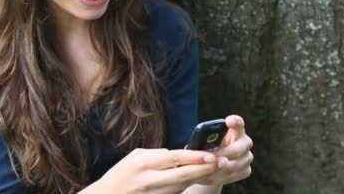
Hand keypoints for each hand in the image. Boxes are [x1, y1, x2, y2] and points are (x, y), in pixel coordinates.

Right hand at [88, 148, 220, 192]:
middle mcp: (150, 180)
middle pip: (183, 175)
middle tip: (222, 163)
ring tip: (216, 170)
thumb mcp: (135, 157)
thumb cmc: (120, 175)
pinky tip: (197, 180)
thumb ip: (157, 155)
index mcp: (144, 164)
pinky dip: (187, 187)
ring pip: (183, 187)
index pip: (174, 158)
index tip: (211, 155)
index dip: (194, 157)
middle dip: (204, 169)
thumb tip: (179, 154)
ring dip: (199, 179)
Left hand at [196, 115, 252, 185]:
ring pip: (233, 165)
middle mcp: (245, 142)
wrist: (214, 162)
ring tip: (203, 171)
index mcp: (235, 129)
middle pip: (236, 149)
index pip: (238, 123)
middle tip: (210, 159)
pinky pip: (232, 176)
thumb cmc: (207, 147)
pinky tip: (207, 177)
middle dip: (222, 155)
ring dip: (217, 169)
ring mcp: (248, 157)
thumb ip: (203, 143)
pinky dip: (218, 177)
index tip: (228, 120)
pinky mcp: (246, 170)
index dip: (235, 121)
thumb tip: (195, 150)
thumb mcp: (203, 142)